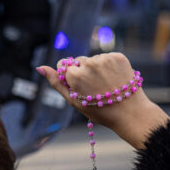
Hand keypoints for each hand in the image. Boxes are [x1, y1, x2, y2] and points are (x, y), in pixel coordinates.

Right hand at [38, 53, 169, 148]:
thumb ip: (56, 83)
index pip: (64, 66)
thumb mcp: (74, 100)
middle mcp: (89, 63)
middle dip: (84, 72)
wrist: (130, 113)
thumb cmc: (99, 110)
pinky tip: (115, 79)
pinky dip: (110, 66)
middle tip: (95, 89)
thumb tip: (40, 67)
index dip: (71, 77)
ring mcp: (105, 59)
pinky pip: (108, 58)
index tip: (81, 87)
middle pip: (79, 62)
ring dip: (97, 69)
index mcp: (75, 74)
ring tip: (106, 85)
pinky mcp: (118, 57)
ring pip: (94, 60)